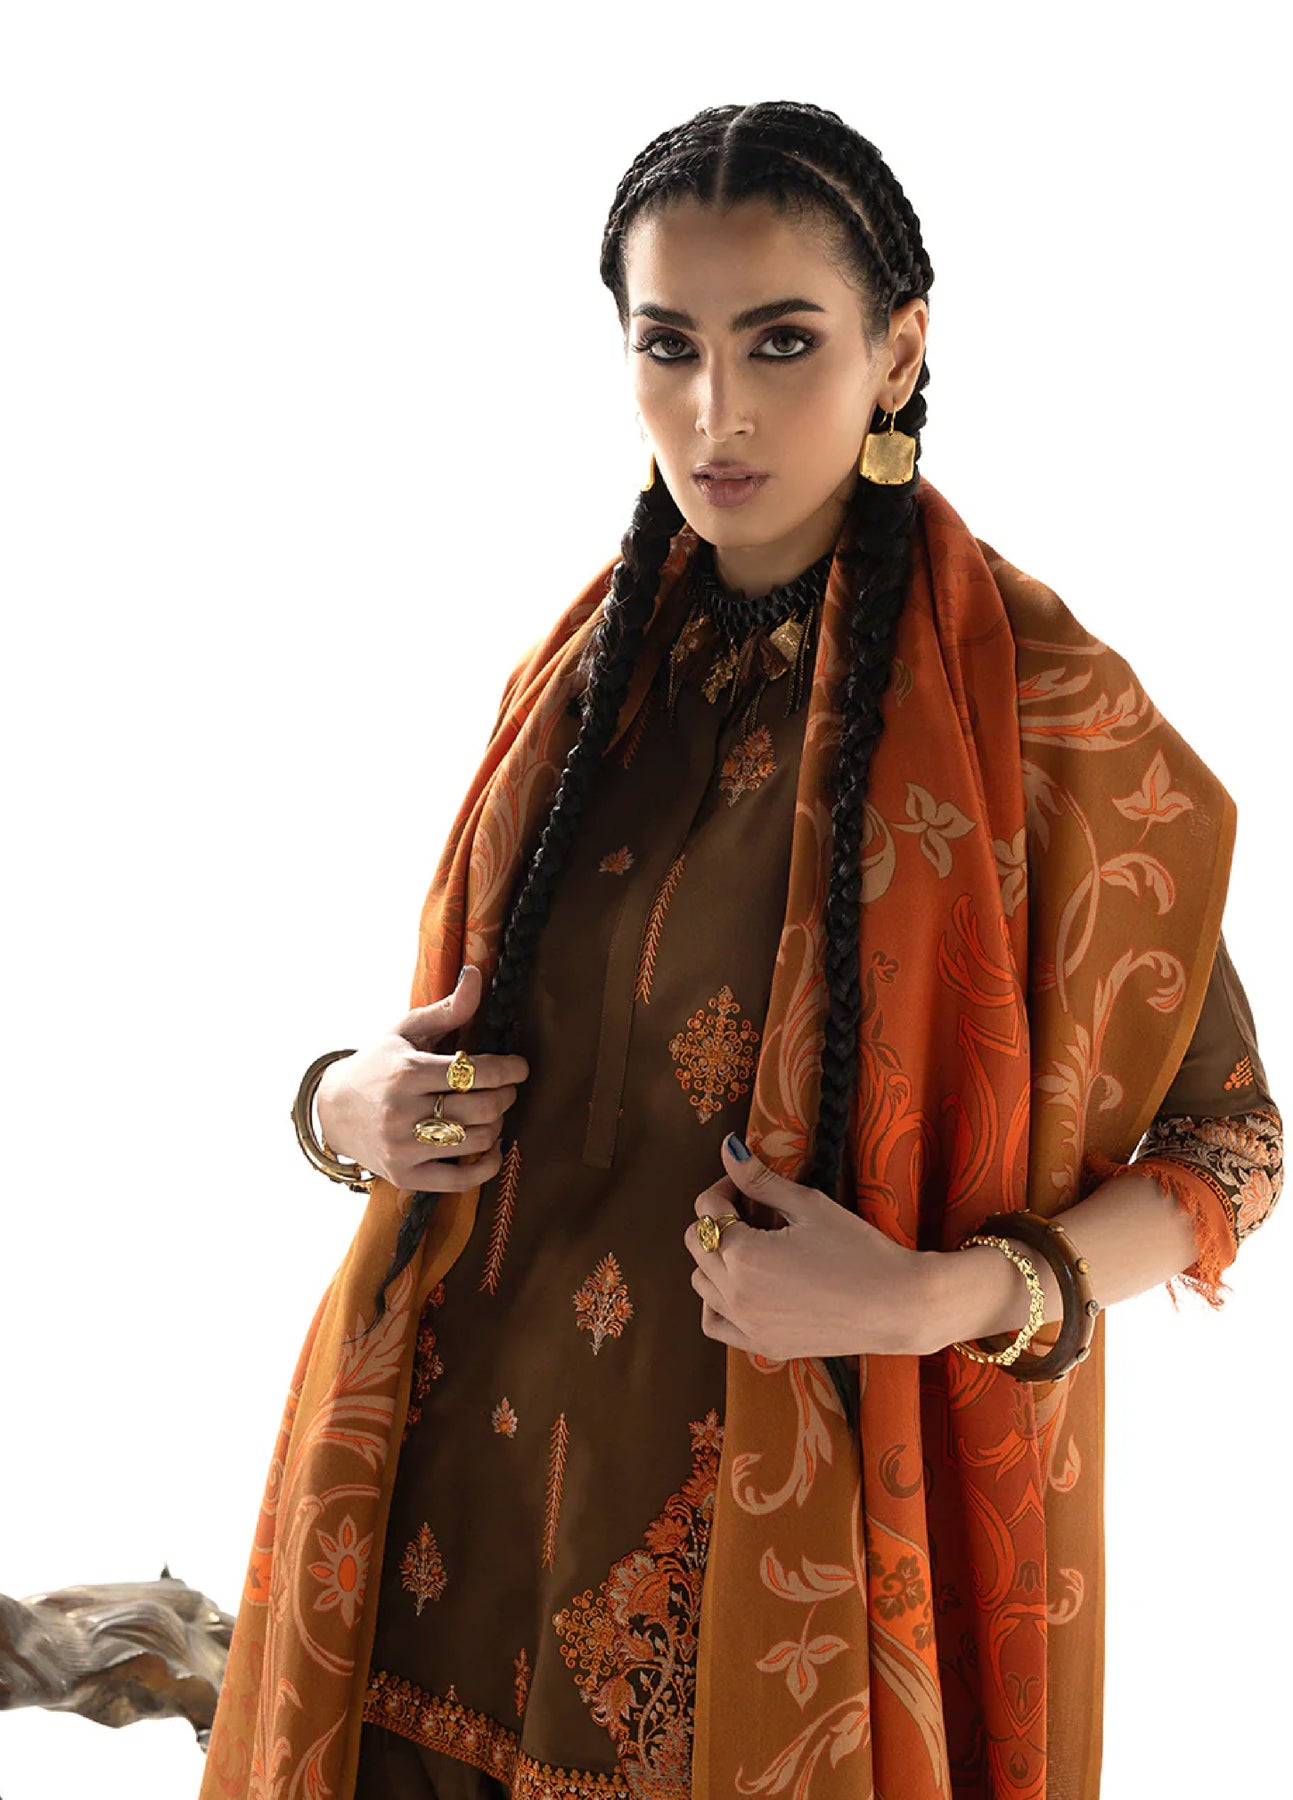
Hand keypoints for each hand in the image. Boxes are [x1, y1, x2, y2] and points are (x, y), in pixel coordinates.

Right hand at [315, 965, 529, 1192]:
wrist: (333, 1109)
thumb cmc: (377, 1064)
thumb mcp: (406, 1031)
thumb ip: (447, 1009)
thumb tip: (478, 974)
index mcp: (407, 1072)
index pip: (474, 1072)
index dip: (509, 1069)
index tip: (520, 1067)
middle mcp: (403, 1111)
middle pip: (481, 1107)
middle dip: (506, 1096)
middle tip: (508, 1089)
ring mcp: (403, 1147)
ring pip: (476, 1140)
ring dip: (497, 1125)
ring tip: (493, 1112)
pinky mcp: (405, 1175)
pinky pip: (460, 1181)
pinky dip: (486, 1166)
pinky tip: (491, 1148)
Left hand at [683, 1134, 935, 1358]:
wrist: (898, 1305)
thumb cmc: (859, 1250)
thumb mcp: (808, 1205)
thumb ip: (760, 1180)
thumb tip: (728, 1149)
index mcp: (743, 1254)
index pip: (707, 1209)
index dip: (723, 1188)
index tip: (746, 1185)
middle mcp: (736, 1293)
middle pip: (696, 1244)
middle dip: (716, 1220)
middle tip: (750, 1212)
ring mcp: (747, 1325)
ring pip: (701, 1283)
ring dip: (715, 1259)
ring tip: (751, 1246)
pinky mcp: (763, 1345)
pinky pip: (715, 1324)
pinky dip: (717, 1303)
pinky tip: (742, 1287)